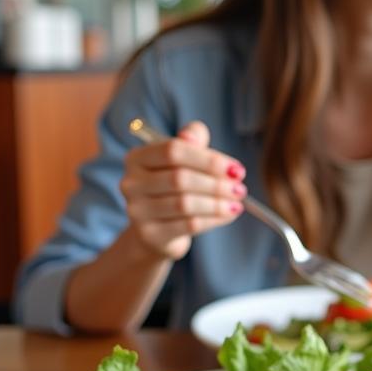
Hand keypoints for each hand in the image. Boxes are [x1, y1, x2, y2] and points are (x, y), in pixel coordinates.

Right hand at [119, 120, 245, 259]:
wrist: (158, 229)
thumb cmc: (174, 187)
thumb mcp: (184, 159)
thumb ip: (192, 140)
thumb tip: (195, 136)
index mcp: (138, 157)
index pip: (173, 151)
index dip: (209, 160)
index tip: (237, 169)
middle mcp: (131, 183)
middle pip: (180, 179)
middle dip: (216, 184)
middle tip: (240, 189)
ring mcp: (137, 211)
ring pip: (185, 204)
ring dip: (217, 204)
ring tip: (237, 203)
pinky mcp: (149, 234)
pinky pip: (188, 225)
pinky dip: (213, 219)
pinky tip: (228, 215)